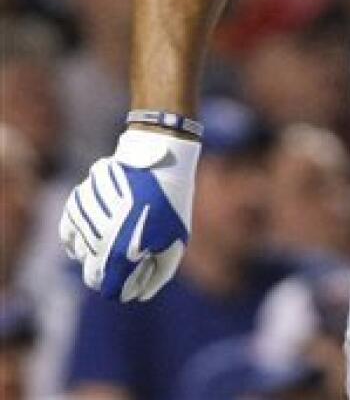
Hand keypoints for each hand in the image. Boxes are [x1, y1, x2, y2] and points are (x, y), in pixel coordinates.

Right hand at [59, 129, 199, 301]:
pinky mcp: (75, 207)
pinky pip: (68, 235)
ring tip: (121, 234)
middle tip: (132, 255)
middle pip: (93, 277)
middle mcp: (95, 245)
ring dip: (97, 253)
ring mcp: (83, 225)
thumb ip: (159, 275)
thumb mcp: (176, 242)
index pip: (112, 291)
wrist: (157, 161)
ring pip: (80, 256)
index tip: (141, 271)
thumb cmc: (170, 203)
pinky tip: (97, 231)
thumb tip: (139, 295)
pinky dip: (79, 239)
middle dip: (111, 274)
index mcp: (119, 258)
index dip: (128, 286)